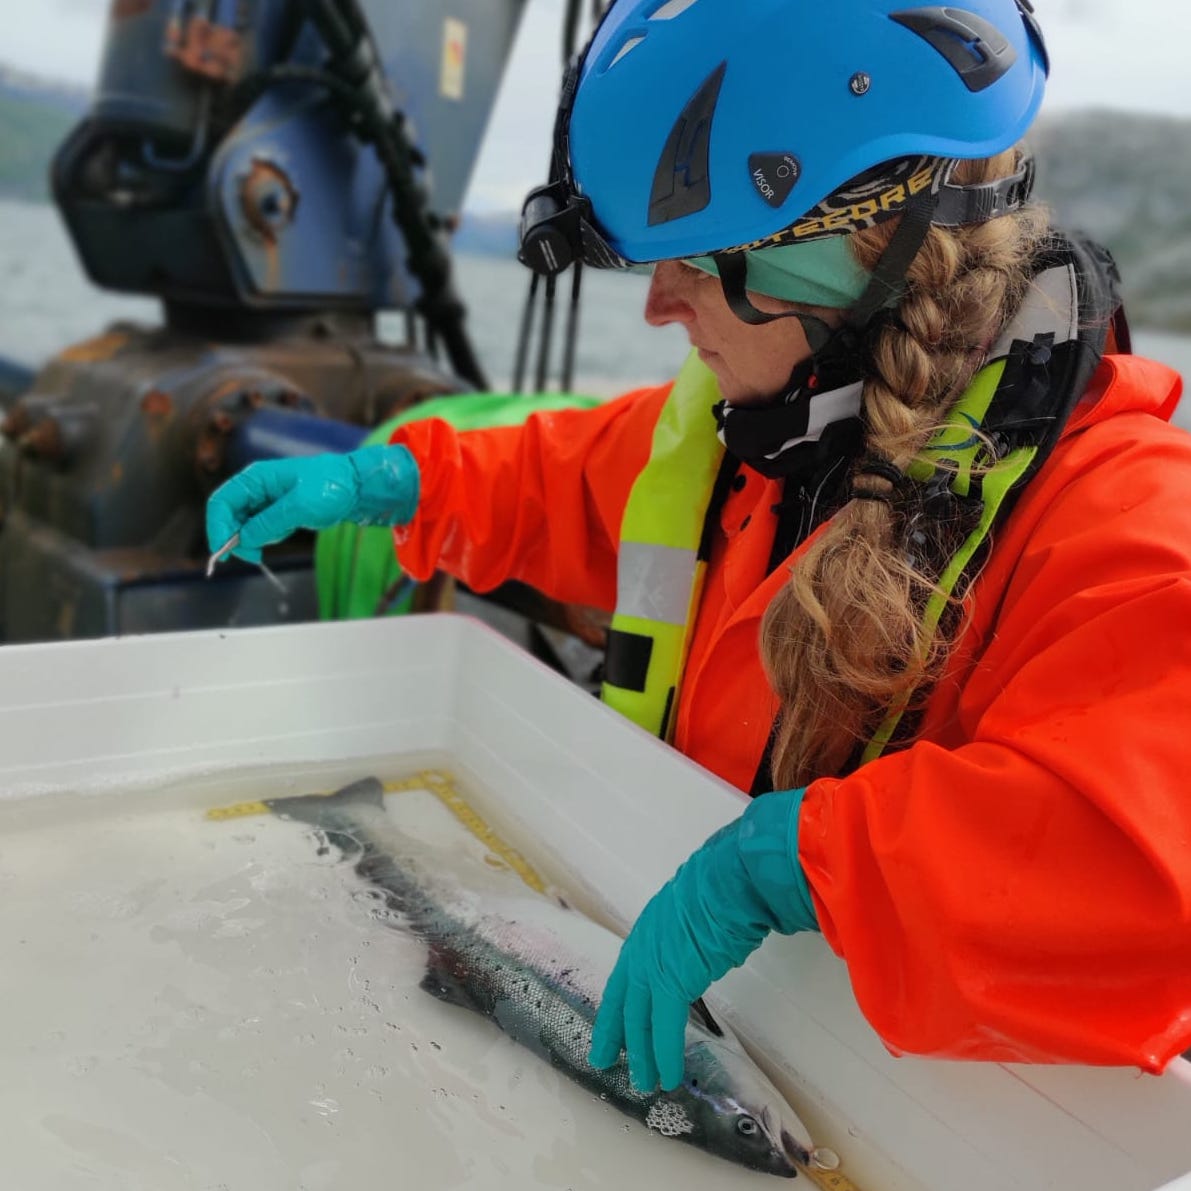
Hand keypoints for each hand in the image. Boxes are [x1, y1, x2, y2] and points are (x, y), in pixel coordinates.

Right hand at [205, 444, 418, 562]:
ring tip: (283, 532)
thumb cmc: (330, 488)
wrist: (356, 487)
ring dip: (256, 537)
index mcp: (255, 478)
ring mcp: (266, 499)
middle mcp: (256, 487)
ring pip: (245, 525)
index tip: (223, 552)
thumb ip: (268, 523)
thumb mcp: (298, 507)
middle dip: (236, 538)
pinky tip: (287, 531)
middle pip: (229, 516)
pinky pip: (261, 528)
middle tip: (254, 556)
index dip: (217, 527)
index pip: (221, 502)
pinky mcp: (277, 510)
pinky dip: (268, 536)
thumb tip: (244, 539)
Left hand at [588, 787, 816, 1091]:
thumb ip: (689, 933)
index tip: (611, 1023)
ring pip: (639, 1019)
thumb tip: (704, 947)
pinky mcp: (670, 982)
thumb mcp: (695, 909)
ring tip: (644, 1082)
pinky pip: (665, 1028)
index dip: (619, 1002)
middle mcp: (642, 947)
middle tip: (604, 1060)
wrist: (729, 878)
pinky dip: (665, 1055)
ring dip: (642, 1054)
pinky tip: (669, 1076)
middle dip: (615, 1032)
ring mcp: (653, 965)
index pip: (626, 975)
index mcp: (647, 928)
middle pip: (623, 999)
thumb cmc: (722, 886)